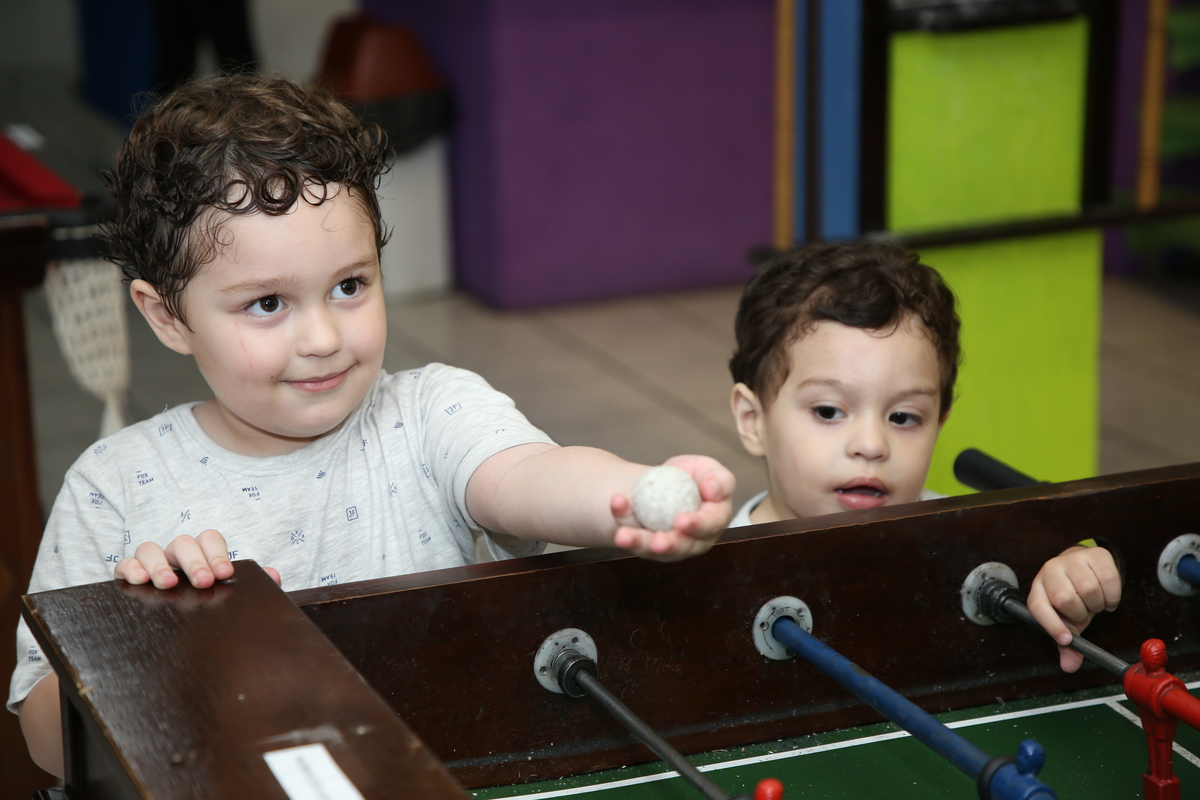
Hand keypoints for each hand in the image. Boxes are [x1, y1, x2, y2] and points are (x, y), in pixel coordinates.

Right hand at [113, 529, 280, 588]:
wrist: (179, 635)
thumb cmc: (208, 602)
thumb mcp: (230, 595)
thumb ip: (253, 584)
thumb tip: (273, 574)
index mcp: (203, 555)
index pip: (210, 539)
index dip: (217, 553)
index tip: (224, 573)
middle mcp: (177, 555)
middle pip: (183, 542)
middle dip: (194, 561)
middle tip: (204, 582)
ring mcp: (152, 562)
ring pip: (150, 548)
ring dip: (159, 564)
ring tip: (169, 583)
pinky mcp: (130, 574)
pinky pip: (125, 564)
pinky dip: (131, 568)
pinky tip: (140, 581)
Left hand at [610, 455, 734, 560]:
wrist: (661, 483)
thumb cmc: (690, 475)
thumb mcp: (706, 469)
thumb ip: (719, 479)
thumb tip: (713, 491)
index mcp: (714, 520)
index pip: (710, 525)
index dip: (697, 525)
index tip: (681, 521)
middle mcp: (694, 540)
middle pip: (684, 547)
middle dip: (670, 546)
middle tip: (658, 542)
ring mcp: (669, 546)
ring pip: (655, 550)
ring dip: (639, 543)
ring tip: (623, 536)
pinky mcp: (648, 546)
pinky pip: (634, 540)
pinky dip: (621, 522)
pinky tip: (616, 505)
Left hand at [1026, 545, 1120, 671]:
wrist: (1082, 566)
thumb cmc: (1072, 596)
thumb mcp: (1068, 621)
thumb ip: (1068, 644)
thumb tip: (1069, 667)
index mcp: (1039, 590)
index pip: (1038, 607)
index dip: (1051, 625)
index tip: (1066, 638)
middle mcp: (1050, 572)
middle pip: (1065, 599)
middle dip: (1081, 613)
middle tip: (1085, 612)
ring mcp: (1071, 560)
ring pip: (1089, 589)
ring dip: (1098, 604)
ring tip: (1094, 601)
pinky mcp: (1095, 555)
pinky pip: (1109, 579)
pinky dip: (1113, 596)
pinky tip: (1107, 595)